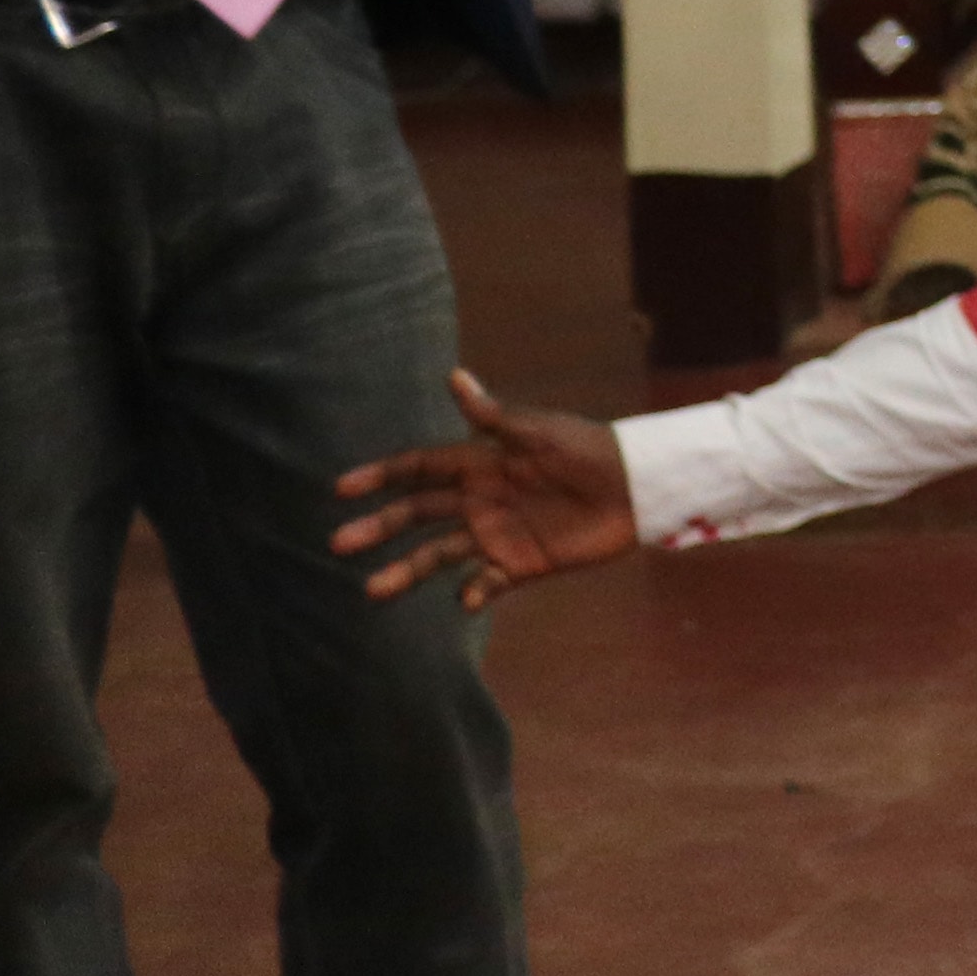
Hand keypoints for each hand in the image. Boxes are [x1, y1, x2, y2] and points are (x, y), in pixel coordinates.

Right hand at [333, 371, 636, 611]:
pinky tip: (464, 600)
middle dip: (378, 528)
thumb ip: (494, 416)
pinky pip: (487, 583)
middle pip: (416, 515)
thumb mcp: (540, 432)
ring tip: (372, 591)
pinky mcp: (520, 565)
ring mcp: (495, 535)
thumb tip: (454, 375)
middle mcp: (477, 501)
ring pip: (437, 555)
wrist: (637, 488)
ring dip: (405, 572)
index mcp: (478, 464)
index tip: (341, 488)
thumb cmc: (589, 449)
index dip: (381, 476)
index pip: (418, 470)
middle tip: (339, 544)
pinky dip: (473, 593)